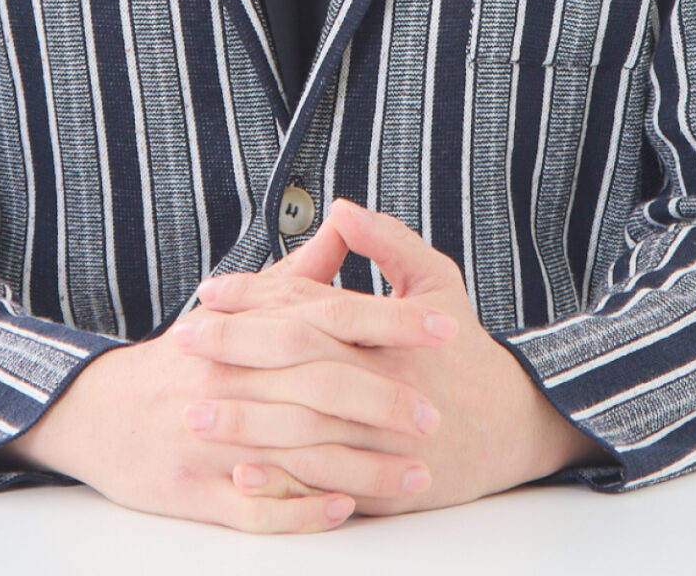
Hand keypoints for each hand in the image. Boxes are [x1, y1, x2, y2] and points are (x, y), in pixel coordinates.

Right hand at [0, 265, 452, 532]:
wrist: (96, 411)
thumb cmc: (180, 359)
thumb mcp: (233, 306)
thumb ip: (297, 274)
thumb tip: (346, 223)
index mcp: (246, 327)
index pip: (329, 314)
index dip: (390, 318)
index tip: (446, 324)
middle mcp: (230, 378)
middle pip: (317, 382)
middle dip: (383, 396)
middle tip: (435, 410)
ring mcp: (213, 437)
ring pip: (298, 450)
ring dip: (363, 464)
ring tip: (418, 474)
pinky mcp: (197, 491)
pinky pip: (256, 507)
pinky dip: (302, 509)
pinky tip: (345, 508)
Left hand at [185, 198, 605, 513]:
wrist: (513, 425)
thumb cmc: (463, 345)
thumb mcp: (435, 279)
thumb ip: (388, 241)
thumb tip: (338, 208)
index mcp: (392, 332)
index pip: (312, 307)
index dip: (257, 297)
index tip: (209, 292)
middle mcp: (387, 385)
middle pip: (300, 367)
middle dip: (237, 356)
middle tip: (182, 346)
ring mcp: (386, 442)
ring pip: (307, 433)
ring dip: (246, 425)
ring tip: (193, 413)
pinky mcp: (385, 487)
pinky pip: (327, 488)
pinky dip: (284, 484)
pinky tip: (242, 476)